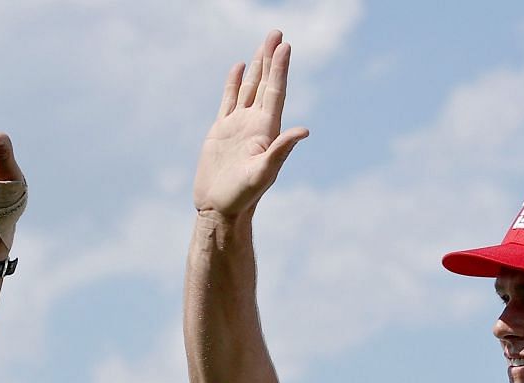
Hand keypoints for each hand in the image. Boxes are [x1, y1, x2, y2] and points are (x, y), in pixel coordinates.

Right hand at [193, 29, 309, 217]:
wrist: (219, 209)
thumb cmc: (242, 197)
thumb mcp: (263, 174)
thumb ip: (281, 151)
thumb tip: (304, 131)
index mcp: (267, 130)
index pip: (276, 92)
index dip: (280, 69)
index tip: (285, 46)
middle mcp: (255, 124)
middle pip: (265, 83)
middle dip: (270, 58)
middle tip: (276, 32)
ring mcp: (238, 125)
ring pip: (249, 87)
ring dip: (256, 65)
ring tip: (263, 43)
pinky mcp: (221, 130)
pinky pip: (229, 99)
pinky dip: (234, 82)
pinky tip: (239, 67)